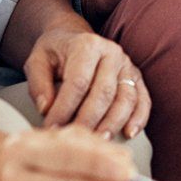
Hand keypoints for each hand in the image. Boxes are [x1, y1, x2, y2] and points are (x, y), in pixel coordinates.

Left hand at [23, 28, 150, 139]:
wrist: (73, 38)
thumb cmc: (55, 53)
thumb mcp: (37, 60)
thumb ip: (38, 84)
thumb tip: (46, 109)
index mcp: (87, 45)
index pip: (78, 82)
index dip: (65, 108)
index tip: (52, 128)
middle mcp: (112, 53)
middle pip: (104, 92)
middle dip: (89, 120)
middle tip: (76, 140)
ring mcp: (127, 65)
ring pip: (126, 98)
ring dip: (113, 123)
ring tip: (100, 142)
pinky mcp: (136, 77)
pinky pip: (143, 100)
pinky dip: (139, 118)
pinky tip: (129, 134)